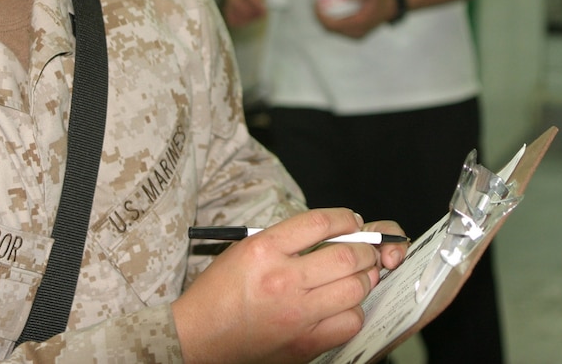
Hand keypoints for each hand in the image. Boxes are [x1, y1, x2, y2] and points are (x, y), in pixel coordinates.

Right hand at [172, 208, 407, 363]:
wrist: (197, 338)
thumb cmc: (218, 294)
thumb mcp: (244, 250)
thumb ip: (285, 240)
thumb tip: (332, 233)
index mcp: (263, 250)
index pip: (320, 223)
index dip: (344, 218)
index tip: (351, 220)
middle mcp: (282, 280)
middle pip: (347, 256)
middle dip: (364, 249)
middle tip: (364, 249)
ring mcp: (296, 314)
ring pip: (355, 288)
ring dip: (364, 278)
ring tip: (358, 274)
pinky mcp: (304, 343)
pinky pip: (349, 323)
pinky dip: (354, 311)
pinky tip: (343, 305)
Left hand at [314, 0, 398, 39]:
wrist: (391, 7)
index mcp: (358, 25)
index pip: (332, 25)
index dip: (320, 16)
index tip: (315, 3)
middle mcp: (355, 33)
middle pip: (329, 29)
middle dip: (320, 16)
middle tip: (315, 2)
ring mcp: (355, 35)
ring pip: (333, 30)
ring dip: (325, 18)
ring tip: (320, 4)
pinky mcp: (355, 33)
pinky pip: (338, 28)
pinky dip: (331, 19)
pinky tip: (329, 9)